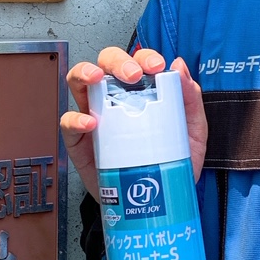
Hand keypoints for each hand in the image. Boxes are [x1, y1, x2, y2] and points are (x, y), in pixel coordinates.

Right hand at [60, 47, 207, 197]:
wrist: (156, 203)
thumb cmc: (171, 164)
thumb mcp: (191, 132)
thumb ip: (190, 101)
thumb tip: (180, 67)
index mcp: (141, 92)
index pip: (137, 62)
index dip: (144, 57)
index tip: (157, 66)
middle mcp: (115, 99)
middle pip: (105, 64)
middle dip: (116, 61)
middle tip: (131, 74)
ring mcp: (95, 117)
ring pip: (78, 83)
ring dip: (84, 73)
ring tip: (97, 78)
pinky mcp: (80, 141)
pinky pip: (69, 123)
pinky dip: (76, 119)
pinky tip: (91, 123)